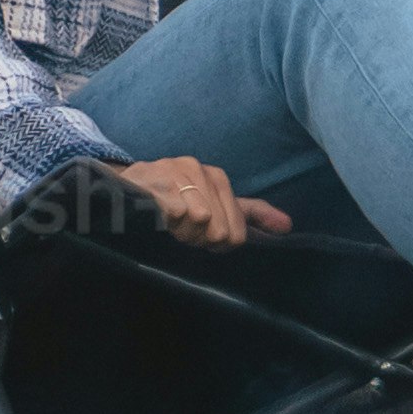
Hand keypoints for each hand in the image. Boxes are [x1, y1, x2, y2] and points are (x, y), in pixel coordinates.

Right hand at [105, 153, 292, 249]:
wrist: (124, 187)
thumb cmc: (173, 200)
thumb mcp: (215, 204)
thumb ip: (250, 214)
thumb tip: (288, 226)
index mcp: (217, 178)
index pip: (236, 232)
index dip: (217, 243)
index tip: (201, 235)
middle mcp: (199, 169)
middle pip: (218, 232)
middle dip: (197, 239)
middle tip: (181, 228)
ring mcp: (177, 171)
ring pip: (198, 224)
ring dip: (179, 232)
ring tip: (167, 221)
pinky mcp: (156, 179)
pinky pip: (176, 215)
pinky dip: (165, 223)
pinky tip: (155, 215)